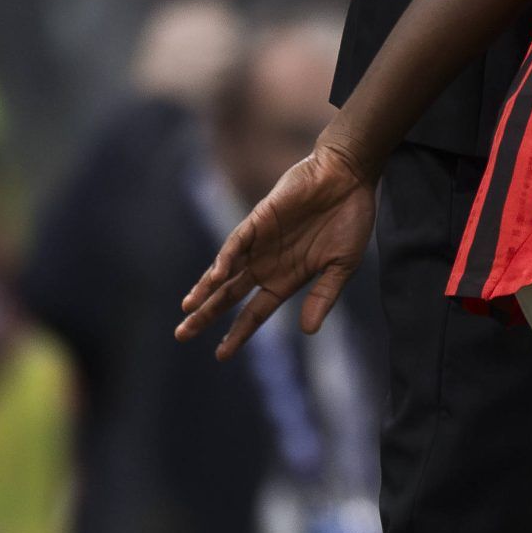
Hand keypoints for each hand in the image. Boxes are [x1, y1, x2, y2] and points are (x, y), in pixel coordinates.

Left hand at [175, 136, 377, 358]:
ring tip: (188, 309)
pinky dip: (226, 259)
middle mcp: (267, 263)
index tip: (221, 355)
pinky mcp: (259, 220)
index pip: (254, 312)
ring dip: (206, 289)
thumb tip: (309, 332)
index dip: (237, 334)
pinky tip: (216, 277)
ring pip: (225, 271)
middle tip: (181, 335)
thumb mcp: (342, 266)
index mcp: (286, 279)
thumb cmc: (349, 219)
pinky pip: (237, 242)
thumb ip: (324, 296)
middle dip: (206, 315)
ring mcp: (260, 242)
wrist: (348, 177)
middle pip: (229, 295)